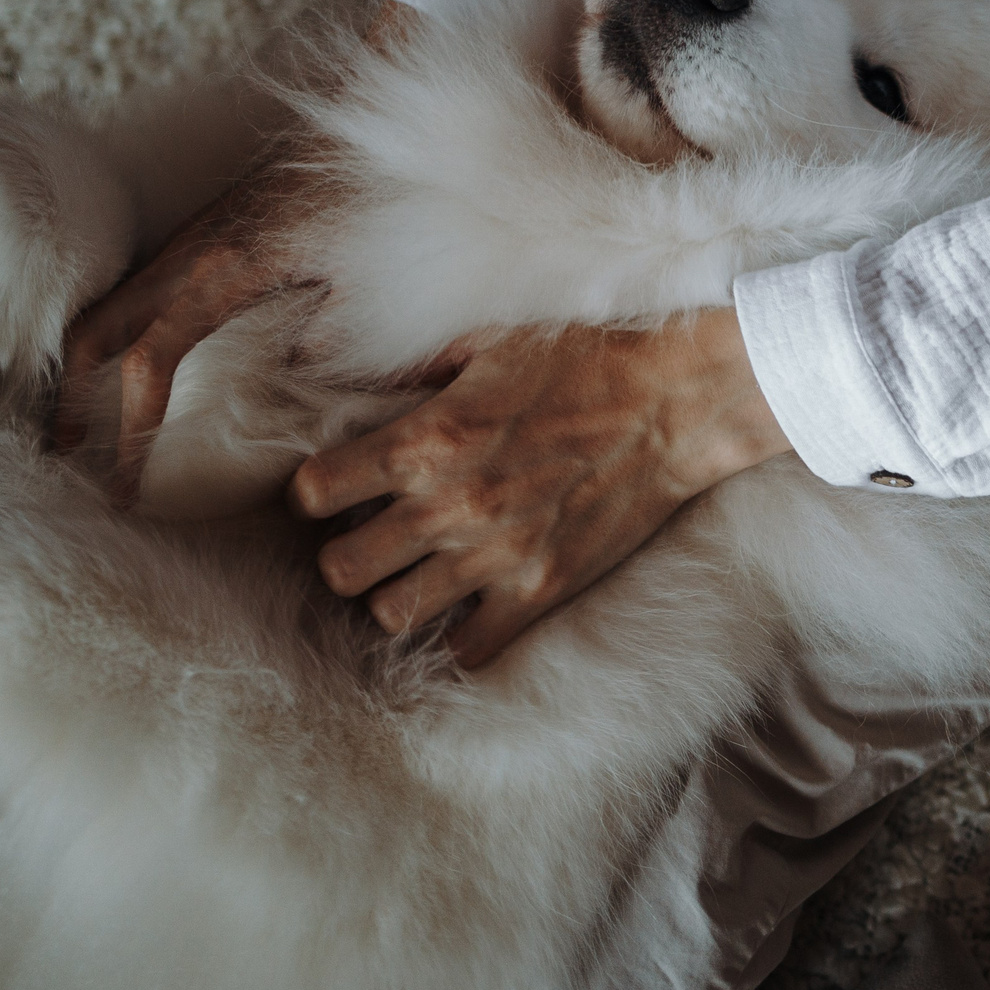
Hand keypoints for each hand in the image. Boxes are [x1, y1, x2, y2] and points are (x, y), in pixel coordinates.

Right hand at [54, 0, 417, 490]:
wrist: (380, 104)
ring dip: (84, 373)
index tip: (123, 489)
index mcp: (224, 267)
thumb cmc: (381, 189)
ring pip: (109, 310)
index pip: (148, 362)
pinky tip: (122, 380)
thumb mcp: (374, 273)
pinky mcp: (207, 236)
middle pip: (97, 333)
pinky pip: (139, 294)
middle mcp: (191, 251)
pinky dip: (115, 339)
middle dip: (75, 405)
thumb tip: (308, 382)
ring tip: (78, 437)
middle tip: (69, 470)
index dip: (129, 430)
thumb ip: (347, 337)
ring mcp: (192, 240)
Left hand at [293, 309, 791, 668]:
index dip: (314, 492)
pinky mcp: (539, 590)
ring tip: (415, 573)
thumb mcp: (489, 342)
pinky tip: (468, 606)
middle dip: (343, 554)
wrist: (674, 400)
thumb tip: (370, 383)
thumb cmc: (584, 358)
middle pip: (340, 569)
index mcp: (425, 439)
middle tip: (368, 538)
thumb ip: (420, 370)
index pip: (314, 491)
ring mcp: (494, 556)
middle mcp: (448, 505)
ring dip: (394, 594)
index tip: (334, 490)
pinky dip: (460, 634)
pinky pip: (469, 648)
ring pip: (392, 615)